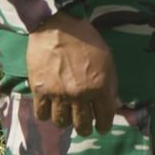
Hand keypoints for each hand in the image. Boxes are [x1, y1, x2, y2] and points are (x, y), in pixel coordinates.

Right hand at [28, 13, 118, 135]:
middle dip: (84, 128)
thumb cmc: (87, 40)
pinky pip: (42, 114)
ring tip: (66, 117)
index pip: (104, 117)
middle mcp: (80, 94)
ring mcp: (59, 94)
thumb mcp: (107, 60)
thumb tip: (114, 104)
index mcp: (100, 86)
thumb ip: (111, 85)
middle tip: (84, 126)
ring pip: (61, 122)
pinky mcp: (40, 91)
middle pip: (82, 124)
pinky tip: (50, 110)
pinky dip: (47, 115)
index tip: (101, 128)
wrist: (58, 27)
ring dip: (65, 122)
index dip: (104, 125)